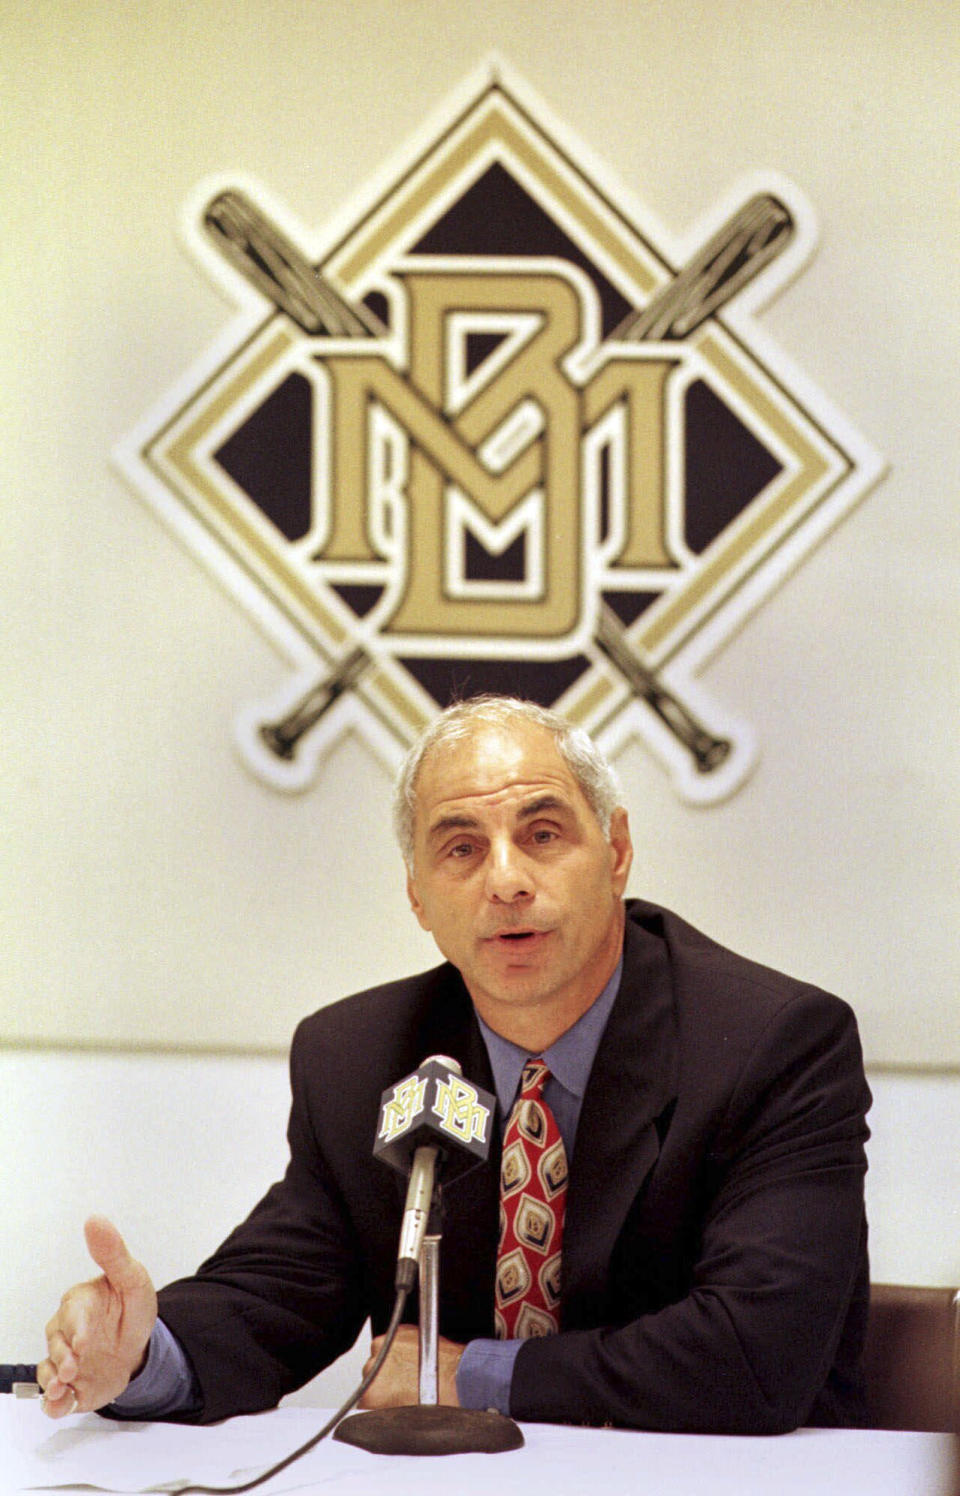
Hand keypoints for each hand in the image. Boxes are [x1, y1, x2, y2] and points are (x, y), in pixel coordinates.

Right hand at [37, 1216, 157, 1417]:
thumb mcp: (132, 1279)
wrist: (139, 1347)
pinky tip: (60, 1405)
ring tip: (62, 1389)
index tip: (83, 1342)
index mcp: (80, 1302)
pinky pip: (54, 1396)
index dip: (76, 1329)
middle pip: (56, 1343)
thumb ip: (113, 1253)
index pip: (72, 1313)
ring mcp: (65, 1359)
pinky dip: (54, 1403)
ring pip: (48, 1370)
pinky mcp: (69, 1384)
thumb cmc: (131, 1309)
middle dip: (62, 1357)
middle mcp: (66, 1331)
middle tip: (73, 1368)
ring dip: (53, 1381)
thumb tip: (95, 1220)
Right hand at [359, 1323, 462, 1408]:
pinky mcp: (398, 1331)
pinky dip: (400, 1346)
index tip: (386, 1401)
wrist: (460, 1378)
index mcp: (371, 1394)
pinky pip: (393, 1341)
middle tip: (404, 1387)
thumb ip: (384, 1414)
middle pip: (371, 1377)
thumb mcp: (404, 1420)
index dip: (377, 1403)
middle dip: (384, 1382)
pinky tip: (415, 1357)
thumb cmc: (440, 1400)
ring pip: (381, 1357)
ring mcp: (386, 1346)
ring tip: (411, 1371)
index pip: (362, 1401)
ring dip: (391, 1363)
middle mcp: (374, 1368)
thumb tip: (380, 1413)